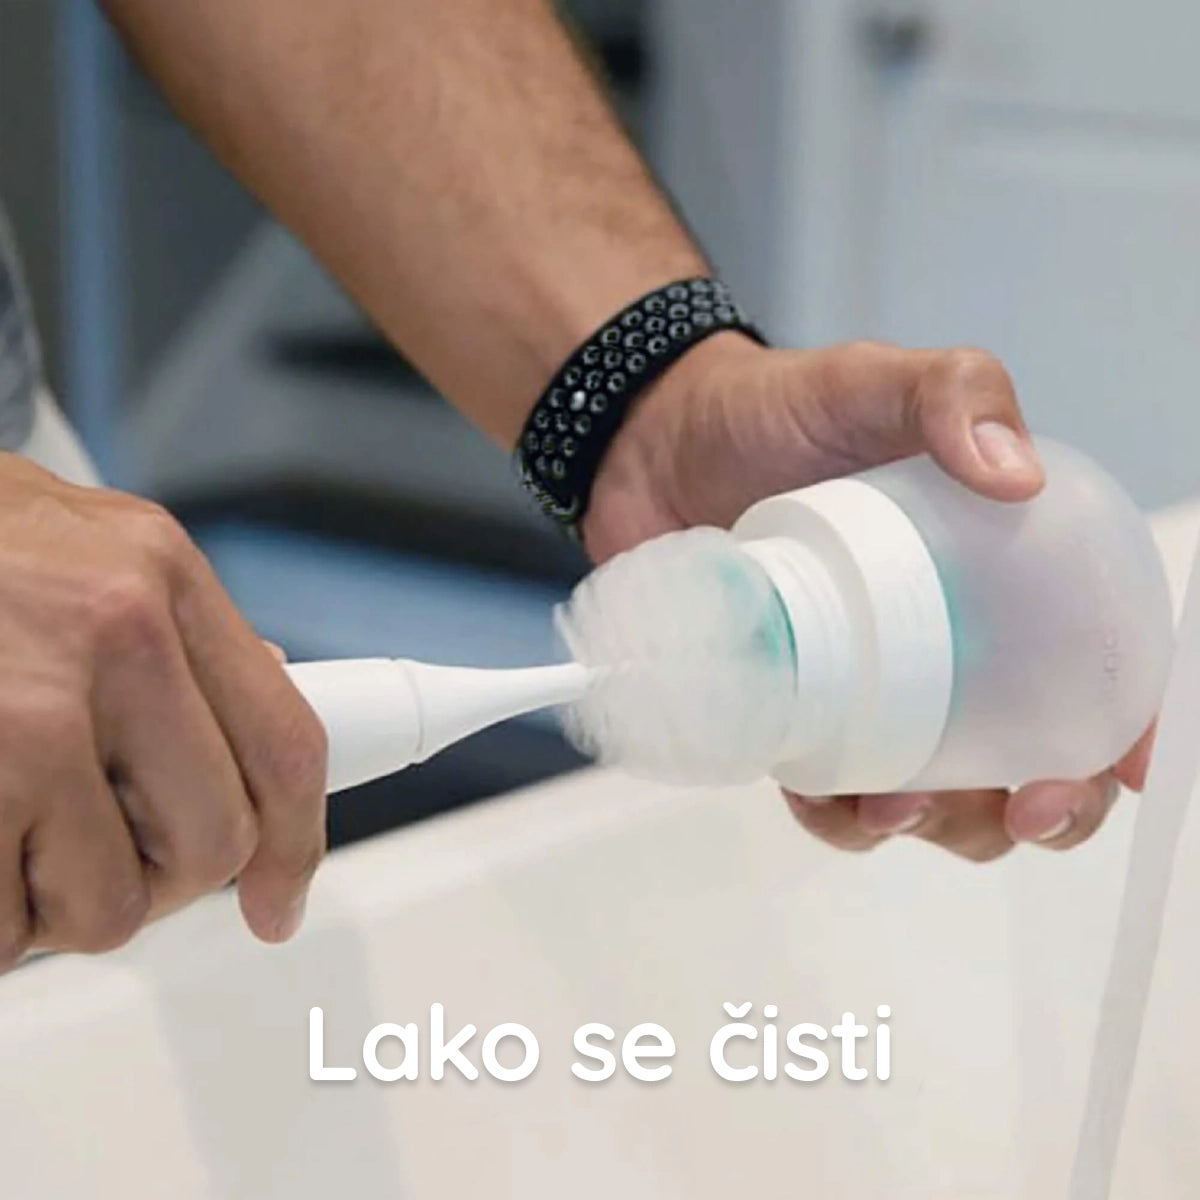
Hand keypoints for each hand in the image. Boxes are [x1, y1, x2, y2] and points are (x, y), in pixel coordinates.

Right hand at [0, 454, 326, 968]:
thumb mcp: (81, 545)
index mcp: (160, 576)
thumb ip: (171, 627)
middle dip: (154, 878)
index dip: (296, 845)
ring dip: (51, 904)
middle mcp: (115, 635)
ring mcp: (25, 716)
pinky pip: (3, 930)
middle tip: (89, 857)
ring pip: (107, 907)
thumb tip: (263, 687)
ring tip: (2, 834)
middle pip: (212, 842)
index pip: (283, 741)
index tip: (277, 904)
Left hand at [582, 333, 1152, 861]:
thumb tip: (1018, 477)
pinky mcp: (791, 715)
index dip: (1117, 726)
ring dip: (939, 828)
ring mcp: (864, 690)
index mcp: (990, 575)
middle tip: (1023, 808)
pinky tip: (831, 801)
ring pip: (935, 798)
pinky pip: (830, 795)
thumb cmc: (773, 411)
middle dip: (1047, 809)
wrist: (653, 443)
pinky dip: (839, 816)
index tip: (1124, 764)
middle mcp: (940, 647)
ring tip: (898, 803)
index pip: (1084, 663)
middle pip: (1026, 757)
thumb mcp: (872, 381)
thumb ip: (952, 392)